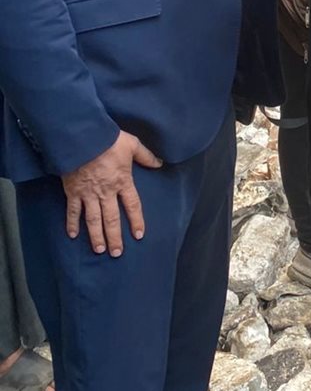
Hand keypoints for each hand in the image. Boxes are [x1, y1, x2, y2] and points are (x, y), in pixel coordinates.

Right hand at [62, 130, 162, 255]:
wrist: (82, 138)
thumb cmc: (108, 139)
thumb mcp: (132, 144)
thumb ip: (146, 156)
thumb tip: (160, 163)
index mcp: (122, 181)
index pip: (132, 205)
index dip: (136, 221)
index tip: (138, 235)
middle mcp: (106, 192)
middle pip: (111, 219)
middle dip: (114, 237)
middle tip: (117, 253)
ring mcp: (89, 194)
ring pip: (93, 220)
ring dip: (96, 236)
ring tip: (99, 250)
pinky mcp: (73, 192)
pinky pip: (73, 211)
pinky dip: (72, 223)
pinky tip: (72, 235)